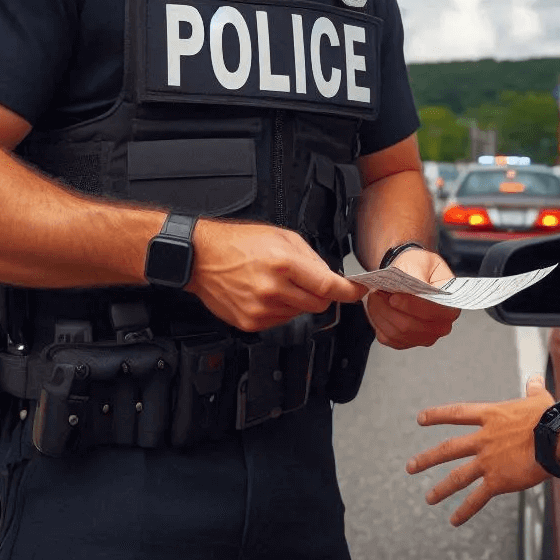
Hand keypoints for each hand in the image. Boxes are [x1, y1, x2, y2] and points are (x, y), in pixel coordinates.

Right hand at [188, 220, 364, 332]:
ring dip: (298, 301)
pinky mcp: (251, 323)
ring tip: (278, 282)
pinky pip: (281, 321)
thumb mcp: (283, 237)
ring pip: (300, 314)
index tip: (358, 291)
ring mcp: (261, 309)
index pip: (329, 287)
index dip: (349, 292)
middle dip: (321, 294)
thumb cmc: (239, 242)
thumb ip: (312, 258)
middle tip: (308, 281)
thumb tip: (332, 277)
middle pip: (319, 305)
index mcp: (284, 263)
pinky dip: (280, 309)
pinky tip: (265, 293)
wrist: (201, 257)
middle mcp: (273, 289)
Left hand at [365, 248, 459, 348]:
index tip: (393, 297)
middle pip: (409, 326)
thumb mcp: (423, 262)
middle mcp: (440, 327)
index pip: (433, 312)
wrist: (410, 272)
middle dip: (388, 310)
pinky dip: (377, 321)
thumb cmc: (419, 266)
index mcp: (451, 307)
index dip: (412, 306)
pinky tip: (376, 307)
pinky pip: (387, 337)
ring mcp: (423, 338)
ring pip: (395, 332)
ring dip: (380, 313)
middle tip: (377, 293)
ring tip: (374, 296)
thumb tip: (414, 287)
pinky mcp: (405, 342)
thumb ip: (420, 274)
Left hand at [406, 374, 555, 525]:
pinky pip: (477, 498)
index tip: (420, 419)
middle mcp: (483, 439)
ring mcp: (488, 461)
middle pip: (449, 448)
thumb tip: (535, 378)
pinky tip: (454, 520)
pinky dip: (465, 510)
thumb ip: (532, 390)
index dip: (437, 415)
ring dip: (441, 489)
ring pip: (458, 476)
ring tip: (428, 498)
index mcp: (491, 416)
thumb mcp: (539, 399)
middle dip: (428, 458)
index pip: (457, 414)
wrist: (555, 438)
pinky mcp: (498, 481)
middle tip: (410, 467)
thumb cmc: (550, 417)